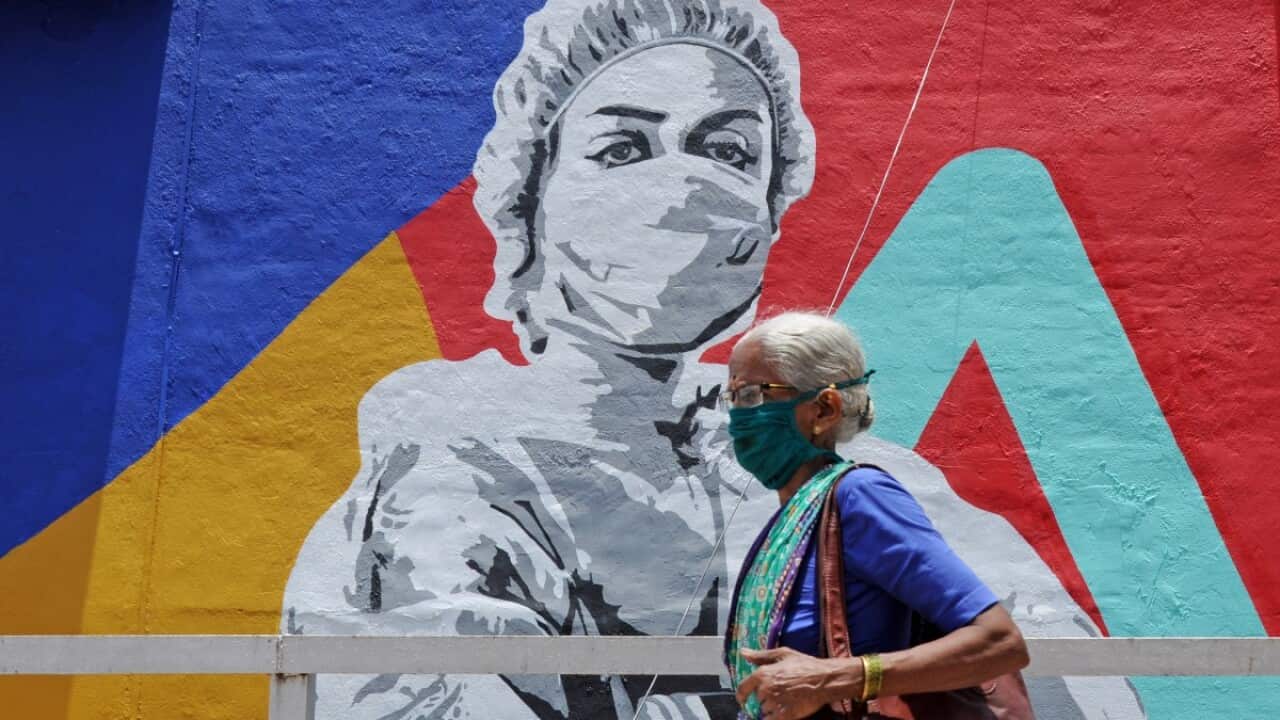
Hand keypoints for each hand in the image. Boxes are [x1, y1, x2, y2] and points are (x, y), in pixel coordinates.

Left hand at [736, 647, 857, 719]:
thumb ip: (760, 656)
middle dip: (765, 698)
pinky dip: (775, 718)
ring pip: (765, 710)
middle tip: (780, 692)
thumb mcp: (783, 654)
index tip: (742, 699)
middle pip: (757, 699)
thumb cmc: (805, 665)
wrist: (824, 680)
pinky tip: (783, 712)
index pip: (743, 688)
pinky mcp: (784, 715)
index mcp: (762, 674)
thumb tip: (743, 653)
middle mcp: (765, 689)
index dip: (741, 695)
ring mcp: (775, 703)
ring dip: (772, 708)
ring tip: (786, 700)